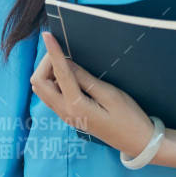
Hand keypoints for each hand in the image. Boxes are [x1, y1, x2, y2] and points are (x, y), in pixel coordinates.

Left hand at [30, 29, 156, 158]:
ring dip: (48, 72)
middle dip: (46, 63)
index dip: (53, 52)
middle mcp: (65, 112)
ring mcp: (65, 115)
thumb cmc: (129, 118)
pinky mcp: (69, 116)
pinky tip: (70, 76)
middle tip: (65, 52)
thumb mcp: (110, 94)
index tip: (47, 35)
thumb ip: (85, 79)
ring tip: (68, 63)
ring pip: (42, 89)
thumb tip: (67, 63)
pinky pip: (51, 95)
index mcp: (76, 106)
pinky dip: (54, 81)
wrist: (136, 142)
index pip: (59, 73)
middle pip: (39, 82)